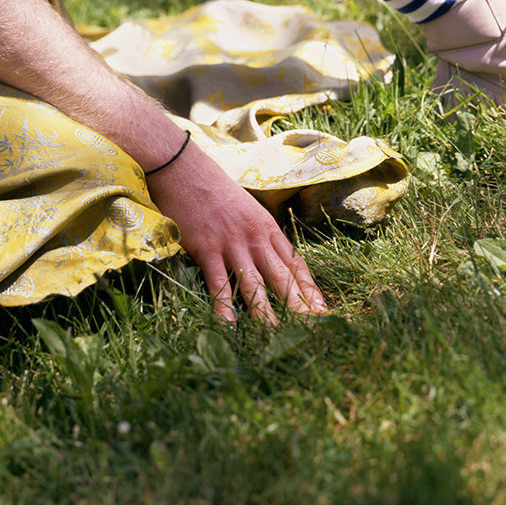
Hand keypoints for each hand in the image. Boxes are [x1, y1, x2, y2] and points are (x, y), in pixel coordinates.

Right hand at [147, 140, 325, 322]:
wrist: (184, 167)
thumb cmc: (213, 187)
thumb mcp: (245, 208)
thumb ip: (258, 232)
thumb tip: (269, 256)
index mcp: (266, 226)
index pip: (294, 263)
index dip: (308, 289)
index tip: (321, 310)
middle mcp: (255, 237)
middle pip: (281, 277)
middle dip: (299, 305)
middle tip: (313, 328)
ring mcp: (231, 243)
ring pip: (254, 284)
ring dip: (267, 313)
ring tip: (278, 337)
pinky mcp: (207, 248)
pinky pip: (219, 282)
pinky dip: (225, 306)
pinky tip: (230, 326)